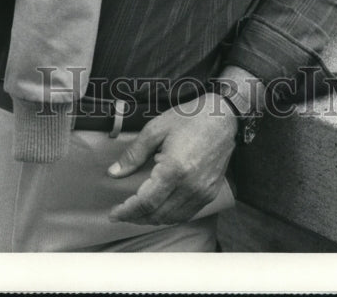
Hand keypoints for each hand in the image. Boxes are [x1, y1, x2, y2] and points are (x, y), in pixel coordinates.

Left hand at [106, 93, 236, 225]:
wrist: (222, 117)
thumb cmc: (189, 118)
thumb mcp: (156, 128)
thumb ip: (134, 153)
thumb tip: (114, 173)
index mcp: (174, 169)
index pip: (146, 202)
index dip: (127, 211)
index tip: (114, 214)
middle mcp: (190, 186)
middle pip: (158, 214)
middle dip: (136, 217)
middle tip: (122, 212)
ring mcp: (202, 192)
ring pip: (172, 218)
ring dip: (152, 219)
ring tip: (138, 212)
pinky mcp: (210, 193)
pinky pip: (186, 214)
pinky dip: (170, 216)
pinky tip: (160, 208)